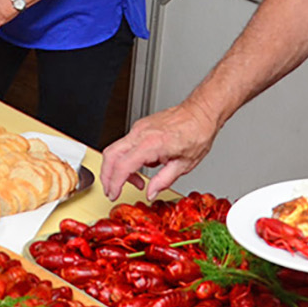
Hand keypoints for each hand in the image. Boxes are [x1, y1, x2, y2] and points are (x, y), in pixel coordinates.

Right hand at [99, 101, 219, 199]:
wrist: (201, 112)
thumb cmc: (197, 132)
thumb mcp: (184, 164)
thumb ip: (164, 181)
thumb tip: (151, 193)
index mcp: (152, 144)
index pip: (122, 166)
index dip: (115, 184)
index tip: (114, 194)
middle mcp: (141, 134)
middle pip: (110, 156)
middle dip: (106, 176)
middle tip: (112, 190)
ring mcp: (139, 128)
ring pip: (114, 149)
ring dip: (117, 168)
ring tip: (135, 181)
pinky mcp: (140, 126)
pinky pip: (125, 144)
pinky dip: (126, 158)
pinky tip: (142, 165)